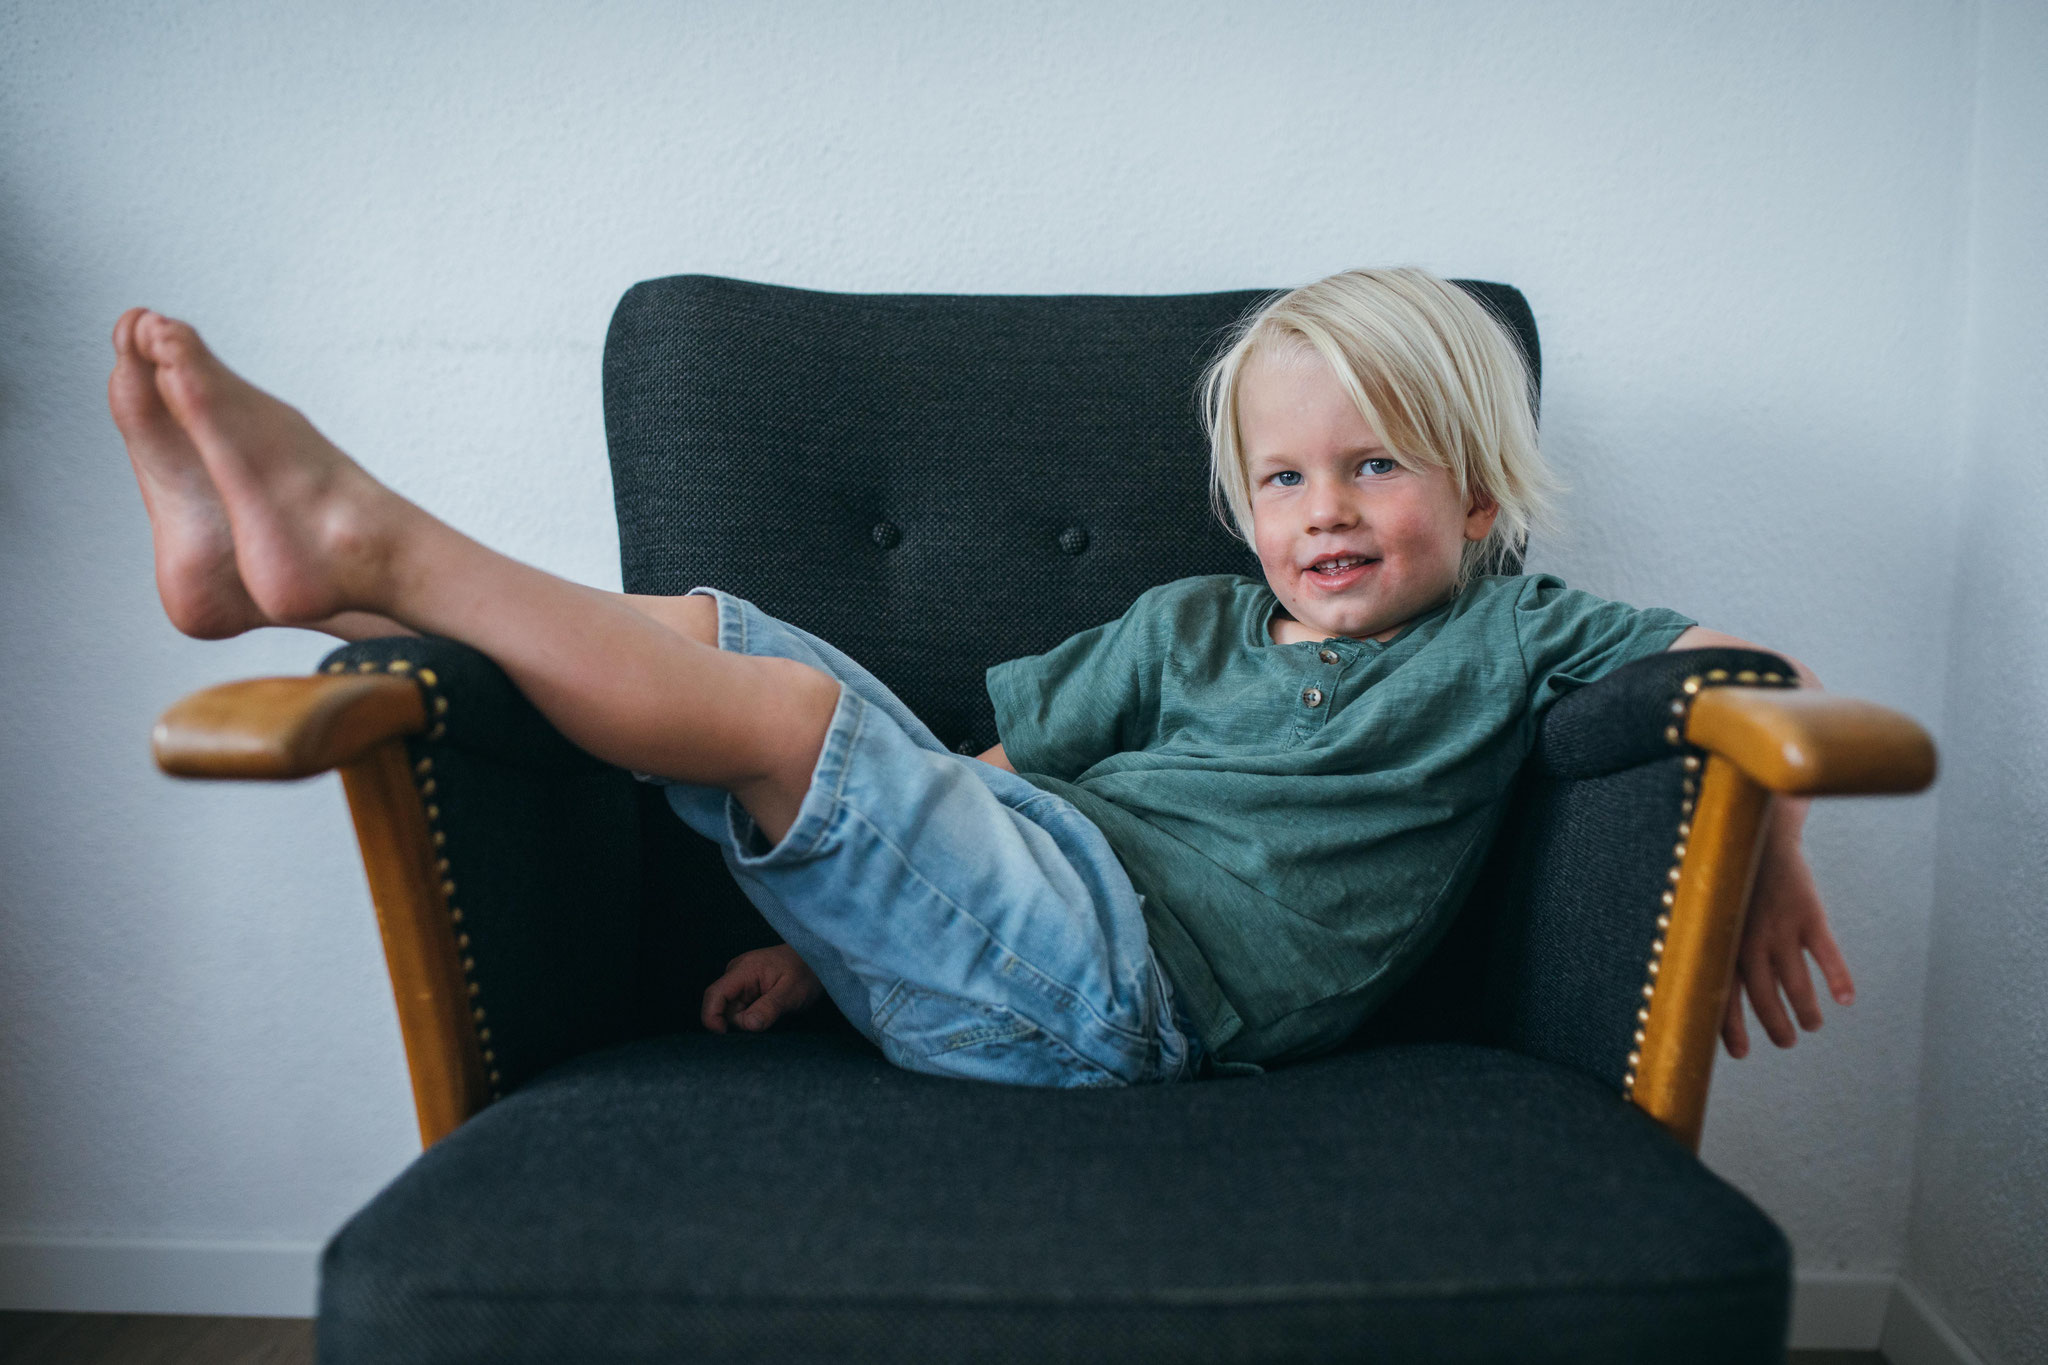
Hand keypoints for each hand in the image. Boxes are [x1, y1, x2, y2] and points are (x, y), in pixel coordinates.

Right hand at [702, 943, 824, 1032]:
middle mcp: (736, 973)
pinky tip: (768, 1012)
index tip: (725, 1036)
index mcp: (744, 969)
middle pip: (723, 1008)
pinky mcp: (746, 988)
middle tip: (769, 1019)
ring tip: (773, 1012)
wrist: (817, 960)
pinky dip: (752, 1016)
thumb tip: (747, 1025)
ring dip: (748, 1019)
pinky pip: (741, 1008)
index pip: (714, 995)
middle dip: (740, 1022)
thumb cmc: (807, 972)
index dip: (712, 1018)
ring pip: (732, 1011)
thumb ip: (769, 1008)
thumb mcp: (792, 992)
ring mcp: (740, 980)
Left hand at [1722, 799, 1854, 1057]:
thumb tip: (1711, 994)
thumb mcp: (1717, 914)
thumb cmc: (1735, 883)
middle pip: (1764, 997)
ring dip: (1806, 1010)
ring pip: (1796, 983)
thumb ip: (1720, 950)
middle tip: (1786, 1041)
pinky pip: (1826, 955)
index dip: (1731, 1028)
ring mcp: (1781, 928)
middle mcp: (1750, 939)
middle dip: (1775, 1026)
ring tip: (1811, 1026)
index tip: (1741, 1054)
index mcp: (1723, 942)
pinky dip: (1838, 979)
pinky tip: (1846, 999)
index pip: (1724, 995)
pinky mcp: (1810, 915)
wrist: (1760, 835)